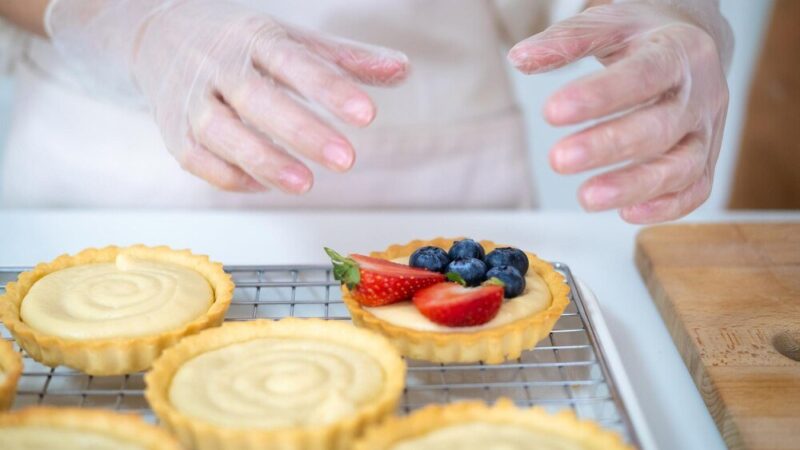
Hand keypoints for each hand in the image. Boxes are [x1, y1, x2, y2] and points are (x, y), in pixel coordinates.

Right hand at [46, 0, 408, 192]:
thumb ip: (347, 58)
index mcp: (253, 37)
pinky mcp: (173, 132)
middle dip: (301, 131)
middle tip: (346, 160)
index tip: (367, 114)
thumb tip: (403, 70)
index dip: (329, 88)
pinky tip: (266, 184)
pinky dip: (230, 177)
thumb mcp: (291, 38)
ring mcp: (191, 99)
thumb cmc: (237, 41)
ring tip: (306, 184)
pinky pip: (197, 159)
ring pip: (220, 133)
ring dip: (263, 161)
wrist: (155, 35)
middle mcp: (217, 65)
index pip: (294, 62)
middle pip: (256, 98)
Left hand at [508, 2, 731, 222]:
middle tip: (559, 160)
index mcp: (679, 50)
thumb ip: (566, 40)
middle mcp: (701, 92)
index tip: (552, 112)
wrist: (691, 41)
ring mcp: (707, 129)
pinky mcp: (706, 158)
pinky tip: (625, 212)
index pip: (642, 75)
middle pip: (660, 127)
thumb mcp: (607, 23)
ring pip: (683, 167)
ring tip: (586, 197)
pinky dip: (665, 207)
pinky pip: (696, 189)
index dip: (600, 96)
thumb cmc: (644, 35)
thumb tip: (520, 58)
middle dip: (608, 147)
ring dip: (634, 187)